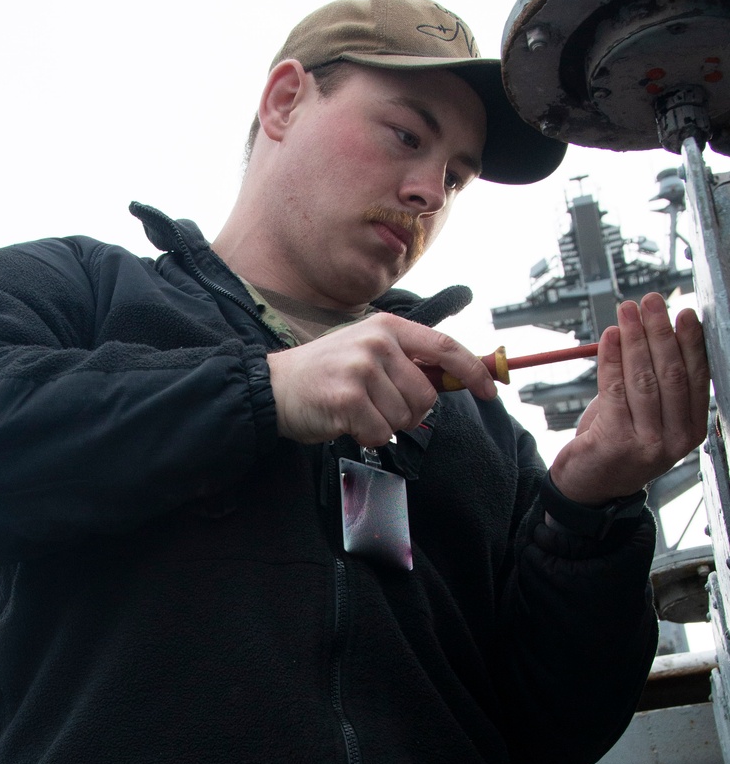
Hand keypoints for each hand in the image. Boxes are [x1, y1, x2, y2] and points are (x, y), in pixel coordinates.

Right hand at [266, 313, 497, 445]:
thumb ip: (406, 361)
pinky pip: (381, 432)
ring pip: (405, 417)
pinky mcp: (348, 398)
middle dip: (410, 412)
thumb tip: (455, 379)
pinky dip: (366, 436)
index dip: (473, 371)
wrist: (273, 387)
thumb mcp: (367, 352)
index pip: (445, 348)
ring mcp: (362, 370)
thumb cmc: (324, 374)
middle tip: (379, 407)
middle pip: (427, 395)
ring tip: (357, 410)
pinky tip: (345, 421)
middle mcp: (377, 344)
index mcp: (388, 327)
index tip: (489, 390)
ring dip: (384, 424)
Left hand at [549, 294, 709, 505]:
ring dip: (635, 339)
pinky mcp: (615, 443)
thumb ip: (658, 383)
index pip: (697, 378)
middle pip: (672, 374)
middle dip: (661, 332)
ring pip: (644, 380)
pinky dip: (611, 358)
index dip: (691, 342)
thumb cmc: (620, 444)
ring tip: (628, 311)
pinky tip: (610, 338)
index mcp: (691, 430)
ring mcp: (647, 444)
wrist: (589, 488)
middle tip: (651, 302)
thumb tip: (657, 330)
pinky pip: (613, 390)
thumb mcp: (650, 417)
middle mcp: (675, 440)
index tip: (685, 313)